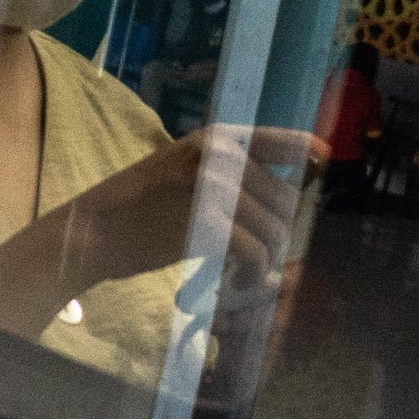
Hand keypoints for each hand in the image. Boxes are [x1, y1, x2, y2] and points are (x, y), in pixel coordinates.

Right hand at [55, 126, 323, 287]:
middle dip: (278, 232)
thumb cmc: (144, 207)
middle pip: (287, 199)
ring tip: (242, 270)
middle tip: (254, 252)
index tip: (321, 170)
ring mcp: (213, 185)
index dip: (313, 157)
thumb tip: (299, 188)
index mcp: (219, 137)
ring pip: (275, 229)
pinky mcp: (205, 221)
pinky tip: (237, 280)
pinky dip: (252, 274)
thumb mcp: (191, 172)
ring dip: (266, 258)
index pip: (288, 143)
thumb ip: (237, 174)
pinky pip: (255, 253)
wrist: (97, 229)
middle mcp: (221, 154)